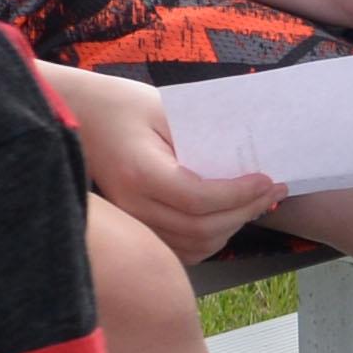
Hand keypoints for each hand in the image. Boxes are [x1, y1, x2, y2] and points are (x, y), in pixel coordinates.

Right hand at [53, 65, 280, 260]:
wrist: (77, 115)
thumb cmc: (121, 105)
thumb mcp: (165, 108)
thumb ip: (204, 135)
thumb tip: (249, 158)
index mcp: (140, 172)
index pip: (198, 199)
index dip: (238, 195)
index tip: (268, 178)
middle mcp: (132, 205)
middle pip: (200, 228)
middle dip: (245, 211)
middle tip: (274, 190)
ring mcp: (131, 221)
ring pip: (192, 245)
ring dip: (231, 227)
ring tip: (257, 203)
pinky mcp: (134, 226)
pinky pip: (179, 248)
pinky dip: (209, 239)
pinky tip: (229, 217)